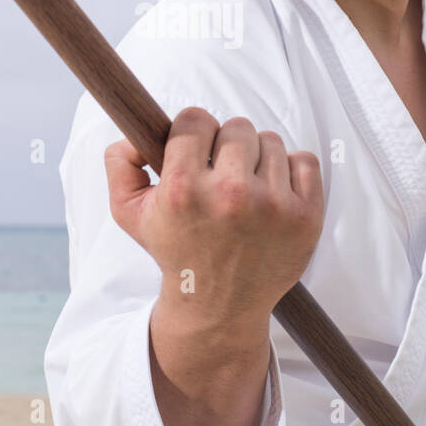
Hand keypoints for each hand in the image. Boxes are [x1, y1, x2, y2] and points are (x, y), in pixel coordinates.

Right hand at [104, 106, 323, 327]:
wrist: (219, 306)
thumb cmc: (176, 251)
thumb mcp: (130, 214)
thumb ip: (120, 164)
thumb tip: (132, 134)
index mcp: (184, 190)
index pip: (195, 119)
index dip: (193, 133)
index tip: (196, 152)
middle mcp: (230, 195)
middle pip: (236, 127)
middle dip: (226, 147)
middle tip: (220, 177)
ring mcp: (273, 206)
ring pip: (270, 140)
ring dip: (258, 160)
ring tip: (245, 192)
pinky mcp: (305, 216)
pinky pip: (304, 159)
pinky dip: (291, 171)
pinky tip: (272, 194)